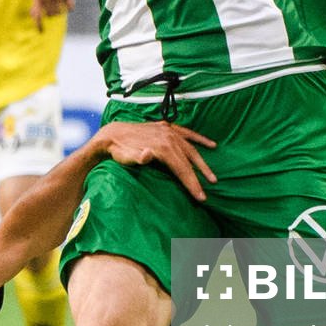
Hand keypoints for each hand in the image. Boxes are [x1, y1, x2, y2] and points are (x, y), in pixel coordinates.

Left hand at [30, 0, 77, 30]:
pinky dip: (70, 5)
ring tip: (60, 0)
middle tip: (54, 5)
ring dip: (60, 9)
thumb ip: (35, 3)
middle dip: (52, 12)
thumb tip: (33, 16)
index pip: (37, 14)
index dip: (39, 25)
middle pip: (50, 15)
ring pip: (60, 12)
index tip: (41, 32)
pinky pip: (70, 7)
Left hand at [98, 121, 216, 201]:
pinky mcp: (168, 128)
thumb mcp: (126, 157)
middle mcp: (169, 138)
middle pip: (188, 161)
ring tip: (212, 177)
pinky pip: (188, 134)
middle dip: (198, 178)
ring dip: (202, 163)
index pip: (182, 168)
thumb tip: (147, 155)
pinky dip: (200, 139)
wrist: (113, 134)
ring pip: (191, 149)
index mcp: (162, 147)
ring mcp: (169, 132)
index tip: (201, 197)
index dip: (191, 184)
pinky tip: (211, 145)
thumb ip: (138, 158)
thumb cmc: (120, 151)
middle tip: (206, 194)